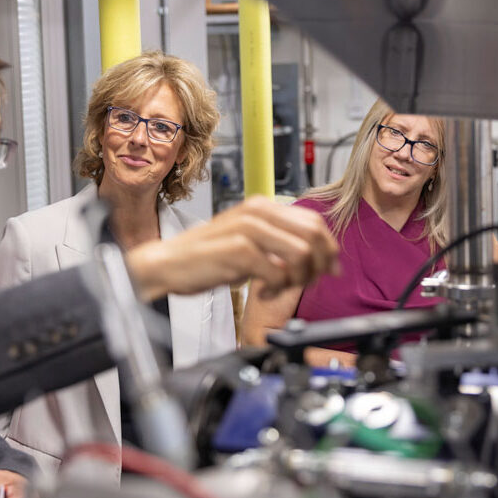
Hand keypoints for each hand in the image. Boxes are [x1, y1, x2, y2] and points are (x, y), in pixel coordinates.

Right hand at [127, 196, 339, 300]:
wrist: (168, 264)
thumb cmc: (207, 257)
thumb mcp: (249, 242)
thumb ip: (281, 244)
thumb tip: (323, 260)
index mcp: (263, 206)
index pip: (314, 221)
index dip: (328, 249)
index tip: (329, 269)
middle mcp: (258, 212)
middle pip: (314, 235)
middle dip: (319, 264)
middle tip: (305, 282)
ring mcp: (249, 229)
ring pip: (302, 254)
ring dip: (297, 278)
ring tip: (278, 287)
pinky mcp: (240, 250)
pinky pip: (279, 272)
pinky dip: (277, 288)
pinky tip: (263, 291)